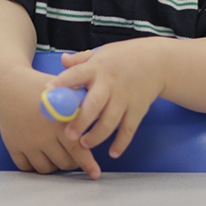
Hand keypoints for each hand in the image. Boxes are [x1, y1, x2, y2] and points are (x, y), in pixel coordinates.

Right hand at [0, 66, 101, 178]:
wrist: (10, 85)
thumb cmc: (42, 89)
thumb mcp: (65, 91)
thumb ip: (83, 104)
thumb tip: (103, 115)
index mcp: (58, 121)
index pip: (77, 149)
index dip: (87, 164)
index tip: (95, 174)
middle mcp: (42, 135)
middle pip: (64, 163)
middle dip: (73, 163)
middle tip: (75, 156)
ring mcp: (27, 143)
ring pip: (46, 168)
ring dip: (55, 166)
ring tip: (58, 155)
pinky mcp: (13, 146)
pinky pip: (27, 168)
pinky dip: (36, 166)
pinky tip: (41, 157)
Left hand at [47, 39, 166, 159]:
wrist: (158, 61)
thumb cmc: (124, 56)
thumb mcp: (102, 53)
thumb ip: (81, 60)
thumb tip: (62, 60)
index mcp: (97, 67)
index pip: (76, 74)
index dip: (62, 82)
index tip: (47, 91)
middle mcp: (111, 83)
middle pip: (94, 104)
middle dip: (80, 121)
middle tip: (68, 135)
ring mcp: (125, 97)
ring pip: (110, 121)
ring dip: (97, 135)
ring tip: (85, 144)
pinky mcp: (138, 109)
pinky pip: (129, 129)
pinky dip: (121, 142)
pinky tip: (112, 152)